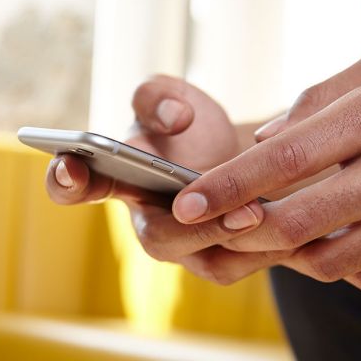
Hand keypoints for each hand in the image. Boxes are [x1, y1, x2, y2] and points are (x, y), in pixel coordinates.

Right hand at [45, 75, 264, 275]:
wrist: (236, 154)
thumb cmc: (192, 127)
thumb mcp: (173, 97)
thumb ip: (159, 96)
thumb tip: (174, 117)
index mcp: (118, 179)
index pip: (76, 187)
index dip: (65, 181)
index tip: (69, 165)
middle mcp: (148, 222)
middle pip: (159, 238)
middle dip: (194, 225)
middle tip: (232, 205)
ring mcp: (187, 249)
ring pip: (208, 261)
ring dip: (237, 238)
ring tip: (262, 211)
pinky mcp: (223, 262)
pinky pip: (243, 265)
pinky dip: (269, 248)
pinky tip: (294, 228)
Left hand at [170, 44, 360, 289]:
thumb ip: (321, 99)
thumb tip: (265, 141)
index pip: (286, 159)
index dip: (227, 186)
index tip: (186, 206)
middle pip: (299, 221)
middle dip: (245, 231)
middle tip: (222, 228)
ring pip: (331, 261)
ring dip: (293, 252)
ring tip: (284, 230)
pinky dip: (341, 264)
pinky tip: (339, 240)